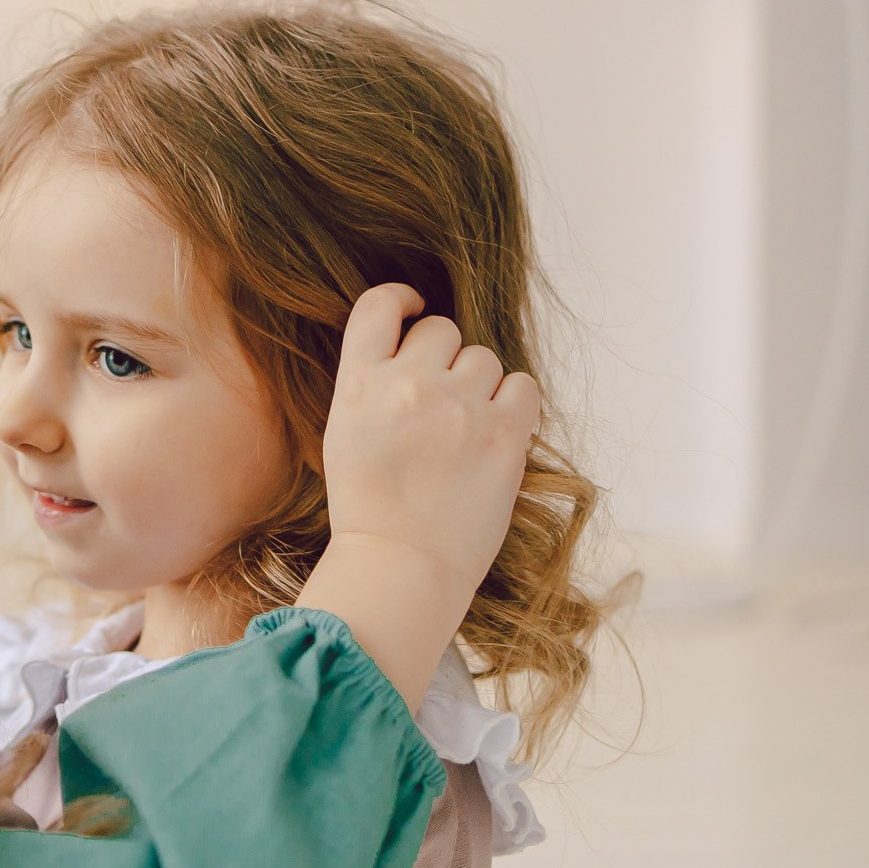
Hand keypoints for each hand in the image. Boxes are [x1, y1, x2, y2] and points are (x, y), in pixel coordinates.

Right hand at [296, 284, 539, 707]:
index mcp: (359, 385)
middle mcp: (409, 385)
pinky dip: (514, 404)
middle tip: (439, 402)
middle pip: (441, 331)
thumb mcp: (345, 435)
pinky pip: (523, 385)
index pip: (378, 306)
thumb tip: (409, 354)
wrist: (399, 566)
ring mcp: (459, 407)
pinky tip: (495, 432)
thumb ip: (372, 387)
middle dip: (443, 359)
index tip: (412, 310)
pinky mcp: (504, 433)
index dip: (400, 300)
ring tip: (464, 429)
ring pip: (484, 357)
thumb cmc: (368, 511)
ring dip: (479, 384)